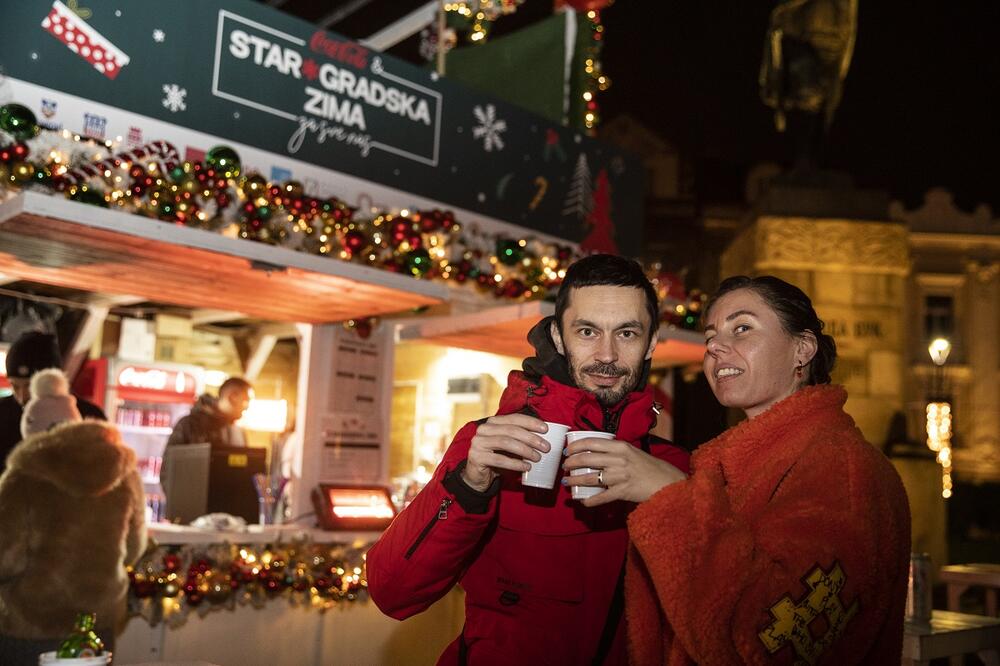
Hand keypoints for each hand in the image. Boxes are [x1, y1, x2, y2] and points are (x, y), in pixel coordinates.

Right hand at [462, 414, 549, 491]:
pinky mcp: (476, 457)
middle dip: (531, 438)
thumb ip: (521, 439)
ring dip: (525, 450)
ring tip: (537, 457)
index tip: (545, 429)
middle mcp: (483, 429)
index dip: (530, 422)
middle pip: (511, 430)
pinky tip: (526, 467)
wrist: (478, 476)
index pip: (514, 418)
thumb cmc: (499, 458)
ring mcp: (478, 442)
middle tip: (546, 447)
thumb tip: (544, 437)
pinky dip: (515, 463)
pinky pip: (499, 459)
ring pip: (505, 442)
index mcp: (493, 422)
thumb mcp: (510, 446)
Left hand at [563, 437, 687, 506]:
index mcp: (621, 447)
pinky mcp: (622, 492)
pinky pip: (601, 497)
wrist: (667, 483)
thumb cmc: (650, 467)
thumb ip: (616, 451)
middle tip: (565, 466)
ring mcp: (620, 476)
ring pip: (591, 478)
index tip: (567, 450)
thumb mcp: (633, 452)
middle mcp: (619, 460)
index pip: (592, 443)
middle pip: (587, 459)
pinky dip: (590, 500)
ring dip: (575, 480)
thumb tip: (595, 452)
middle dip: (571, 463)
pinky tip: (583, 501)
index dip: (576, 446)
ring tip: (567, 483)